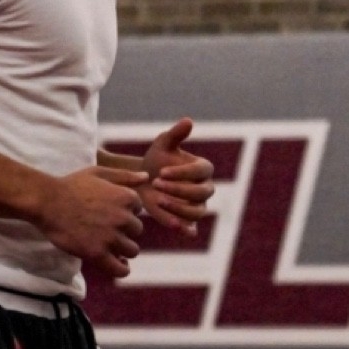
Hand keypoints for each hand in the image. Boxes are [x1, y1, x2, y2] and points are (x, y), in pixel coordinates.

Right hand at [41, 167, 148, 279]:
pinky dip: (122, 269)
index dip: (126, 211)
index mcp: (125, 197)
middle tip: (108, 229)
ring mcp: (111, 237)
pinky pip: (120, 269)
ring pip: (132, 250)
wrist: (48, 202)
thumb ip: (124, 175)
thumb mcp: (99, 173)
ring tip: (111, 246)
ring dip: (123, 249)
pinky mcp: (98, 254)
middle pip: (137, 230)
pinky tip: (118, 265)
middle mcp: (122, 218)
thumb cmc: (71, 185)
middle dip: (125, 230)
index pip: (138, 209)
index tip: (112, 212)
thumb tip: (146, 177)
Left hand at [139, 118, 214, 237]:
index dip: (182, 172)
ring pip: (197, 212)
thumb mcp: (163, 144)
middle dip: (179, 189)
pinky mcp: (187, 221)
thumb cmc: (156, 159)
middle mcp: (205, 188)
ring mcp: (197, 206)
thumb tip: (188, 121)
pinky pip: (191, 227)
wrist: (143, 180)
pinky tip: (173, 225)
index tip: (161, 172)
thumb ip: (176, 134)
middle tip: (156, 184)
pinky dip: (185, 228)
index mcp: (203, 168)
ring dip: (179, 208)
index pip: (200, 171)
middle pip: (202, 193)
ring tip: (158, 200)